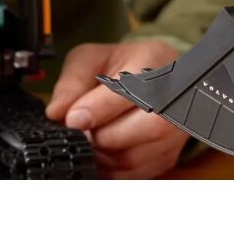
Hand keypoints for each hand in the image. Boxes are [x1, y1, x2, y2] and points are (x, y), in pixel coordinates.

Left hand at [45, 39, 187, 178]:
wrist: (145, 77)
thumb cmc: (116, 66)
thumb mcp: (88, 60)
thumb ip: (72, 83)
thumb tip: (57, 112)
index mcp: (154, 60)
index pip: (137, 87)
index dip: (101, 108)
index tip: (74, 118)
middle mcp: (174, 96)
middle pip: (151, 126)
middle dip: (106, 135)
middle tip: (81, 132)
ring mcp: (176, 129)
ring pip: (141, 155)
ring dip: (104, 155)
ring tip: (87, 139)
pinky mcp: (167, 156)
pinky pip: (136, 173)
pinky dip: (111, 168)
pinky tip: (99, 152)